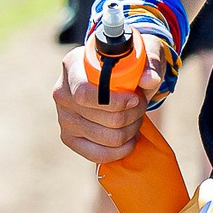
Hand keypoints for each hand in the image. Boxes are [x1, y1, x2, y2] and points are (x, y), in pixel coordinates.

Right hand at [53, 49, 163, 163]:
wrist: (119, 77)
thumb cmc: (129, 65)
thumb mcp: (141, 58)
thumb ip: (149, 64)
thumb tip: (150, 79)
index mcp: (72, 65)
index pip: (84, 93)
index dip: (113, 101)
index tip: (135, 99)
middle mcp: (62, 93)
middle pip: (99, 117)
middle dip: (131, 114)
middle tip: (141, 105)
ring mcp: (64, 118)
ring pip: (106, 137)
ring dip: (131, 129)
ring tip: (137, 117)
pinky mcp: (69, 138)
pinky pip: (99, 154)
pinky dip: (122, 149)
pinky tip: (130, 136)